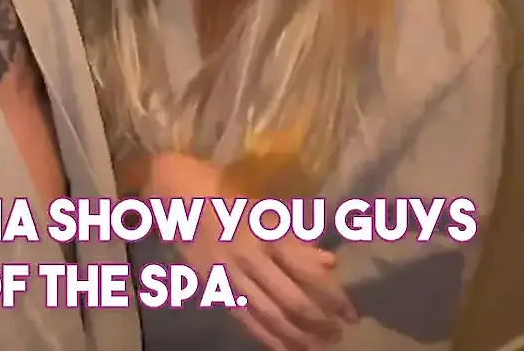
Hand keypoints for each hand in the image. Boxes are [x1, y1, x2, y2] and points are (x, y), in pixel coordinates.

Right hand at [148, 152, 357, 349]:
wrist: (173, 189)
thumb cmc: (225, 188)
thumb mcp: (265, 204)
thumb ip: (297, 236)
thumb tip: (329, 263)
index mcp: (265, 230)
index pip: (307, 272)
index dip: (332, 295)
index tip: (351, 311)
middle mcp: (248, 256)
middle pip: (290, 299)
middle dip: (318, 320)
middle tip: (338, 333)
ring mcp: (229, 273)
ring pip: (268, 314)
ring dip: (296, 334)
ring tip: (317, 345)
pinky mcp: (213, 285)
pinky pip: (243, 317)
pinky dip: (265, 336)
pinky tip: (284, 347)